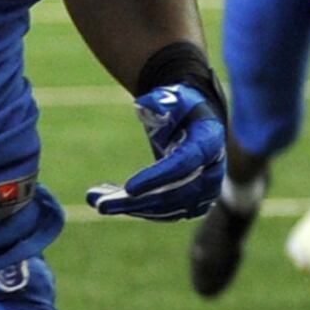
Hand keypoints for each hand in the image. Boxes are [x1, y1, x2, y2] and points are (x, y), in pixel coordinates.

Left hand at [84, 82, 226, 220]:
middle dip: (136, 202)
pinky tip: (110, 200)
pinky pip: (165, 212)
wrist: (197, 123)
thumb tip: (145, 106)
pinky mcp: (194, 203)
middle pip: (175, 195)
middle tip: (102, 205)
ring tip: (96, 200)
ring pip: (168, 209)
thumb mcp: (172, 97)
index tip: (128, 187)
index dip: (158, 177)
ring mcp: (206, 191)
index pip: (184, 164)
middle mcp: (213, 171)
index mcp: (209, 141)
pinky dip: (138, 208)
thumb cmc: (181, 107)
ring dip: (131, 208)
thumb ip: (160, 101)